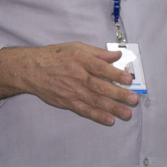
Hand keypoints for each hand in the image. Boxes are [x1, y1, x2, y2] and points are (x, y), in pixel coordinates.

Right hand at [0, 42, 139, 125]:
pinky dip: (97, 115)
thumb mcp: (76, 47)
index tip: (128, 79)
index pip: (101, 68)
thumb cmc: (55, 56)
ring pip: (95, 100)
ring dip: (112, 107)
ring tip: (126, 113)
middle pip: (100, 86)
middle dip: (118, 94)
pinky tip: (109, 119)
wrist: (32, 69)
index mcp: (80, 59)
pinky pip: (84, 110)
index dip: (115, 74)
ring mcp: (72, 90)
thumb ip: (97, 53)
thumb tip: (116, 55)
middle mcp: (77, 75)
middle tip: (133, 99)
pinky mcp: (67, 101)